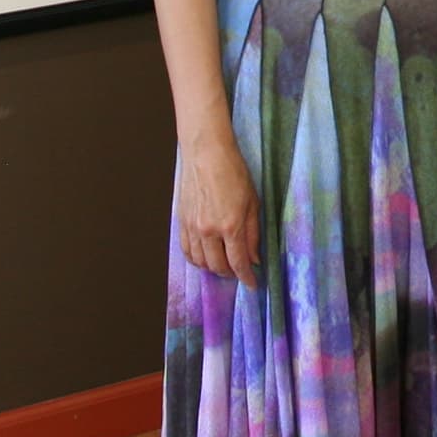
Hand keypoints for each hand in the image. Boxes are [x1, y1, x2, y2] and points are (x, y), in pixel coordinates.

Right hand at [175, 133, 260, 283]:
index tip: (252, 283)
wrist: (206, 153)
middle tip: (239, 271)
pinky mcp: (182, 221)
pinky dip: (196, 259)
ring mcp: (192, 227)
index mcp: (230, 225)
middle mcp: (209, 230)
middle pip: (217, 266)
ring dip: (213, 268)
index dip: (246, 277)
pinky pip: (187, 250)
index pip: (238, 262)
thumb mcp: (253, 202)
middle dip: (230, 274)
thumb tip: (254, 258)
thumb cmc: (233, 172)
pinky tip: (205, 256)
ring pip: (200, 262)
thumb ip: (253, 233)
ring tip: (223, 264)